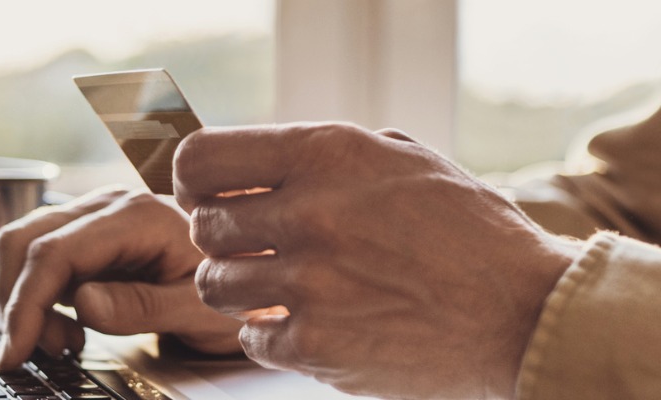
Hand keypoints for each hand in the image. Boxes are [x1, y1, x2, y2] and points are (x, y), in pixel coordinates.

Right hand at [0, 187, 241, 369]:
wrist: (256, 277)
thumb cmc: (235, 297)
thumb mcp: (201, 313)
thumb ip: (141, 307)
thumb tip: (80, 303)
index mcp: (136, 217)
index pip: (53, 252)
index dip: (24, 304)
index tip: (15, 352)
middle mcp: (107, 206)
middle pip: (22, 240)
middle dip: (17, 303)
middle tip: (49, 352)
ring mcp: (93, 217)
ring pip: (19, 244)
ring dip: (22, 298)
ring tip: (64, 341)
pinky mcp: (87, 236)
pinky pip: (35, 256)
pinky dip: (32, 294)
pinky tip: (68, 326)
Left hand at [174, 123, 579, 398]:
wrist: (523, 311)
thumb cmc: (469, 233)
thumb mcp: (401, 159)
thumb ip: (322, 156)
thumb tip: (254, 166)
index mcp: (326, 156)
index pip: (201, 160)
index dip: (194, 181)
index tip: (206, 195)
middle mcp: (309, 214)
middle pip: (201, 227)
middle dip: (222, 239)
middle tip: (253, 248)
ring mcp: (309, 283)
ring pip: (214, 286)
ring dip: (238, 288)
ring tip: (279, 288)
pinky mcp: (316, 344)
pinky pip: (250, 338)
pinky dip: (271, 334)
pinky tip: (308, 322)